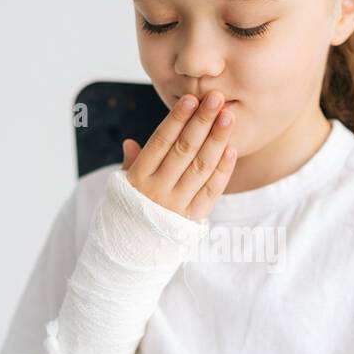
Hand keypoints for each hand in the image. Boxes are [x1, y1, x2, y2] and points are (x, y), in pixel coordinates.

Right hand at [121, 90, 236, 222]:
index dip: (176, 119)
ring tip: (228, 117)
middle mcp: (157, 190)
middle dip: (202, 122)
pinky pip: (212, 191)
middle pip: (184, 150)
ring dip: (217, 140)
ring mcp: (177, 205)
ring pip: (201, 167)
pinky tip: (231, 148)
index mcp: (138, 177)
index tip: (191, 98)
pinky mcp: (193, 219)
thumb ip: (131, 164)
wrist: (131, 254)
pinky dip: (223, 169)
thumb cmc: (128, 212)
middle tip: (216, 98)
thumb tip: (130, 142)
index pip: (160, 141)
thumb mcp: (122, 187)